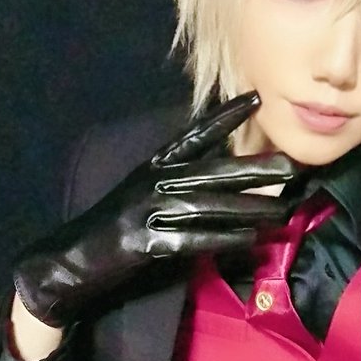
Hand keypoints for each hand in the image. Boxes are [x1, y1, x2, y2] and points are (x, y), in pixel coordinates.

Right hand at [13, 93, 299, 326]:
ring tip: (284, 210)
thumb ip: (178, 184)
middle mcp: (151, 183)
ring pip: (209, 206)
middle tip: (292, 164)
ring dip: (249, 209)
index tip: (255, 98)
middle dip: (254, 167)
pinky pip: (193, 240)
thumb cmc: (112, 229)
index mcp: (152, 167)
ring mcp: (147, 213)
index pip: (194, 135)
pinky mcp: (144, 244)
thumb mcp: (142, 194)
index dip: (224, 117)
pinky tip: (250, 240)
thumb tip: (224, 180)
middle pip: (212, 171)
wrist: (68, 262)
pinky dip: (224, 240)